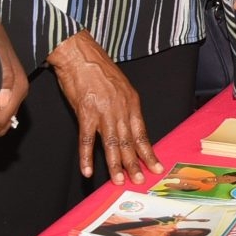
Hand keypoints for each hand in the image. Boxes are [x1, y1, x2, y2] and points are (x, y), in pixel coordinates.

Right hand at [48, 31, 162, 184]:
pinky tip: (87, 170)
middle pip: (129, 142)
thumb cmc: (99, 68)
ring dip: (116, 164)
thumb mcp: (121, 86)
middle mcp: (121, 109)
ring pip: (112, 144)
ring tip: (119, 180)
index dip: (148, 152)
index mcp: (132, 103)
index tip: (155, 167)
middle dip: (135, 164)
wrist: (80, 55)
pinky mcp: (85, 113)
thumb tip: (127, 126)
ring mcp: (103, 112)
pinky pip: (86, 139)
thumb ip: (124, 107)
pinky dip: (87, 156)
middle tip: (139, 181)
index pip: (142, 133)